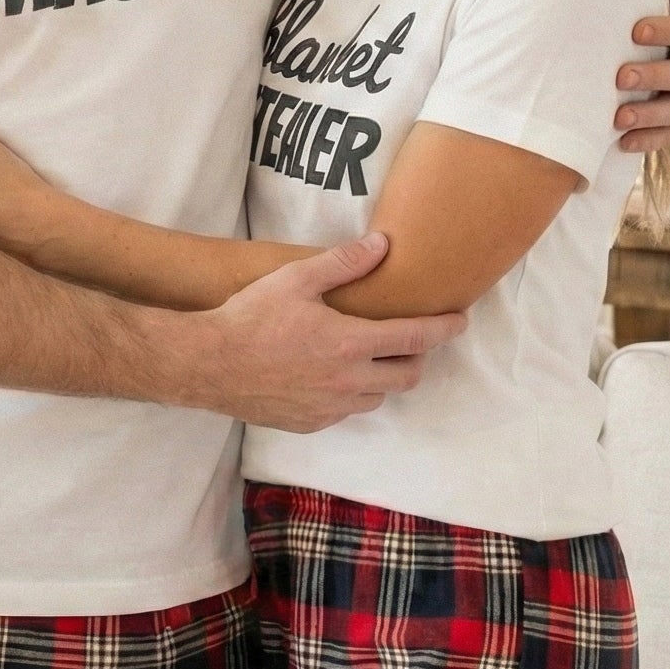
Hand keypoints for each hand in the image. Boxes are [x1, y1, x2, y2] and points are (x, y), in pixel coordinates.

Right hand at [191, 232, 466, 432]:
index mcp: (350, 344)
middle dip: (418, 357)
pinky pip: (347, 411)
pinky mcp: (311, 423)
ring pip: (379, 396)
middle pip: (407, 375)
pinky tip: (333, 375)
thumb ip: (343, 263)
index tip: (459, 320)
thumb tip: (382, 245)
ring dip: (384, 377)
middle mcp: (348, 381)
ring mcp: (330, 407)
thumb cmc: (250, 317)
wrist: (209, 365)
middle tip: (410, 338)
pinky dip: (353, 393)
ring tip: (369, 355)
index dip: (444, 328)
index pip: (415, 338)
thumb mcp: (296, 279)